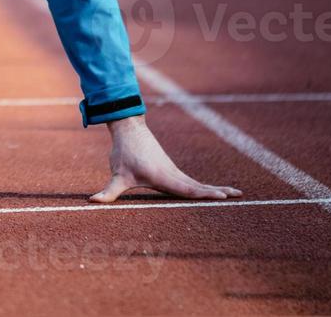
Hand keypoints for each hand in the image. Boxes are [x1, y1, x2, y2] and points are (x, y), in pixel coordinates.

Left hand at [90, 114, 242, 202]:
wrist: (130, 129)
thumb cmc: (124, 153)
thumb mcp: (117, 175)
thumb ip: (108, 192)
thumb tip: (93, 201)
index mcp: (163, 176)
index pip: (186, 188)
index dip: (203, 193)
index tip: (221, 196)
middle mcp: (172, 174)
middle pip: (198, 186)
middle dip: (216, 192)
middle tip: (237, 196)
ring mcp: (174, 171)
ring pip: (197, 183)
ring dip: (216, 189)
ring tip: (237, 194)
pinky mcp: (173, 170)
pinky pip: (193, 181)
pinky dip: (206, 187)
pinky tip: (217, 191)